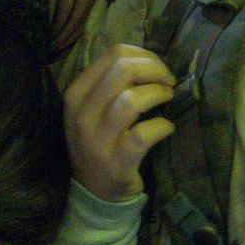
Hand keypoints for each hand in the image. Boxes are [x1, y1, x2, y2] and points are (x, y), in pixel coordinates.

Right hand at [63, 44, 175, 200]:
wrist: (94, 190)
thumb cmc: (101, 141)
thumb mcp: (94, 109)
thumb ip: (113, 83)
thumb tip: (152, 61)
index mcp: (76, 93)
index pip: (113, 54)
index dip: (144, 56)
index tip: (158, 70)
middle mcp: (81, 114)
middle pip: (123, 70)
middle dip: (155, 70)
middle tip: (168, 82)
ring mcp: (96, 140)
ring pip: (132, 100)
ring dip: (158, 94)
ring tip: (167, 99)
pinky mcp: (115, 163)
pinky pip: (144, 135)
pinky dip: (162, 127)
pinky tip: (167, 128)